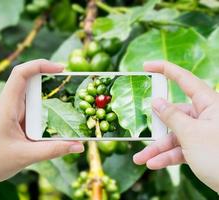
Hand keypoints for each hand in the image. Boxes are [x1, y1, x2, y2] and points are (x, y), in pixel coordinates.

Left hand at [0, 59, 83, 198]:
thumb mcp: (25, 156)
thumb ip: (54, 150)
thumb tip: (79, 146)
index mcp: (5, 107)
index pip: (21, 74)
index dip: (41, 65)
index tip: (61, 68)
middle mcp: (4, 105)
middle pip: (29, 87)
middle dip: (49, 90)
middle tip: (69, 97)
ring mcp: (3, 113)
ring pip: (28, 102)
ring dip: (44, 108)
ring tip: (59, 120)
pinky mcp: (5, 122)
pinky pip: (24, 113)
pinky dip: (37, 118)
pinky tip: (43, 131)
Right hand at [133, 60, 218, 191]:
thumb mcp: (191, 134)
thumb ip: (171, 116)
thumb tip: (156, 102)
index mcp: (209, 104)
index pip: (184, 79)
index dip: (165, 70)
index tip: (147, 66)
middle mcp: (206, 115)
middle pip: (174, 115)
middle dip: (156, 128)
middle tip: (140, 132)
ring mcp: (203, 132)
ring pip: (174, 136)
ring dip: (157, 148)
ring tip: (141, 159)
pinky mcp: (201, 148)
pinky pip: (180, 149)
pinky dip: (167, 156)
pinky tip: (154, 164)